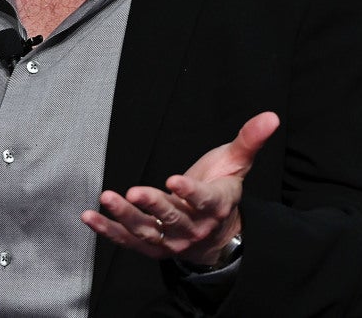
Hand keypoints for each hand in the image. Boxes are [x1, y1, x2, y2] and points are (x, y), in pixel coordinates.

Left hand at [82, 111, 278, 265]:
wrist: (216, 234)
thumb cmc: (221, 189)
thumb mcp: (236, 164)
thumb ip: (249, 141)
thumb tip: (271, 116)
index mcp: (215, 205)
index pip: (203, 199)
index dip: (189, 191)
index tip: (174, 180)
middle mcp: (193, 226)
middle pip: (173, 218)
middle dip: (153, 205)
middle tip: (134, 192)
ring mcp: (171, 240)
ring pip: (148, 230)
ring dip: (125, 217)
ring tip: (106, 199)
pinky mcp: (152, 245)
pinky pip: (128, 241)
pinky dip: (108, 231)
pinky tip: (90, 217)